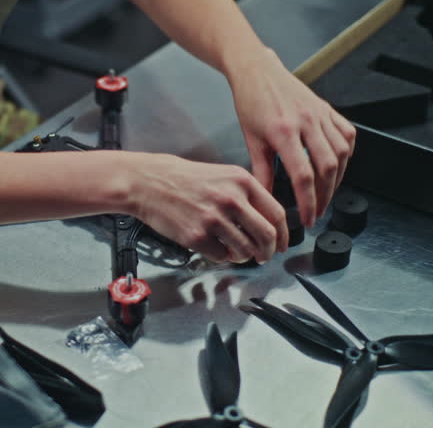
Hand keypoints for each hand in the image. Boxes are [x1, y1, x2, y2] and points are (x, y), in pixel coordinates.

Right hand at [127, 153, 287, 263]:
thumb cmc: (182, 178)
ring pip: (245, 250)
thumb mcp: (222, 175)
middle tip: (264, 256)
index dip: (283, 234)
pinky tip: (214, 247)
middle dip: (268, 252)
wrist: (148, 182)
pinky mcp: (197, 236)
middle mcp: (231, 199)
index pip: (276, 214)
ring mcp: (214, 219)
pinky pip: (221, 256)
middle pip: (267, 236)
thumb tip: (266, 221)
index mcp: (241, 181)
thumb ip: (246, 194)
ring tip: (236, 252)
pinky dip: (222, 257)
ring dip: (244, 257)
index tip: (282, 244)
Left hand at [229, 49, 355, 226]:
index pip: (303, 176)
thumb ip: (261, 172)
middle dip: (324, 196)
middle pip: (328, 167)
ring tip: (326, 194)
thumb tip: (266, 199)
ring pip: (342, 153)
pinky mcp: (327, 109)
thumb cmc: (250, 102)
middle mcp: (307, 121)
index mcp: (284, 131)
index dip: (308, 201)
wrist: (257, 71)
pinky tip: (337, 166)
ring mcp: (320, 114)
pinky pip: (346, 135)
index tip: (307, 218)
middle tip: (316, 212)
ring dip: (337, 178)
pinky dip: (346, 154)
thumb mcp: (251, 140)